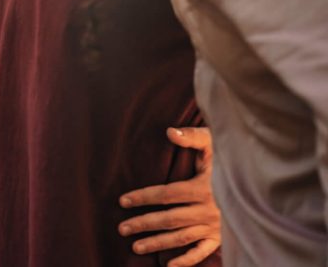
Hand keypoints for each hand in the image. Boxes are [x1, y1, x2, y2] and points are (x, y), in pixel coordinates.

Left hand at [118, 127, 219, 266]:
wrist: (261, 178)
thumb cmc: (232, 158)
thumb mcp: (214, 143)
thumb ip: (192, 137)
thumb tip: (170, 131)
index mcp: (203, 188)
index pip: (166, 194)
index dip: (143, 197)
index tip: (123, 200)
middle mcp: (208, 210)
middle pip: (169, 219)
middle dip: (144, 224)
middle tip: (122, 228)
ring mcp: (215, 226)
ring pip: (182, 238)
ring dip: (158, 244)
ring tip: (135, 247)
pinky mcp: (222, 237)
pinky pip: (202, 252)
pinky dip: (187, 260)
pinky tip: (169, 266)